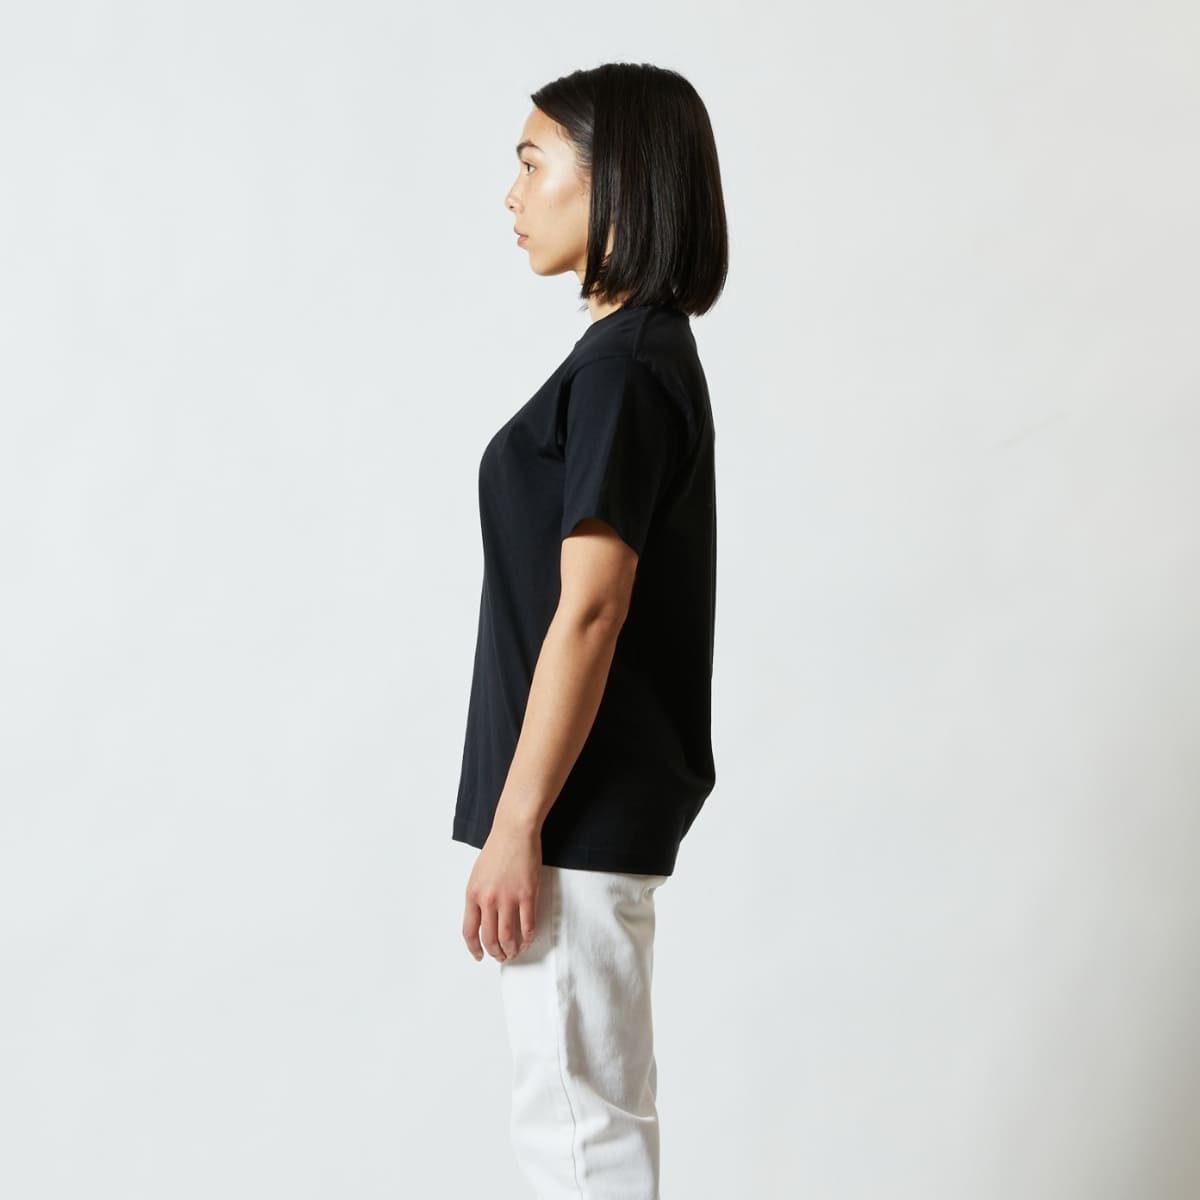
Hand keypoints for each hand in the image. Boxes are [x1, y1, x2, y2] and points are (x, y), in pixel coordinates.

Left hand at [462, 819, 541, 961]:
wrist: (514, 831)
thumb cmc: (497, 850)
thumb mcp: (478, 875)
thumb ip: (478, 898)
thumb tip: (483, 920)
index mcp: (473, 894)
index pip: (469, 931)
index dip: (474, 948)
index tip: (479, 955)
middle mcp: (488, 899)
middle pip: (489, 938)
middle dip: (495, 953)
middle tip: (501, 957)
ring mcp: (508, 897)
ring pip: (508, 936)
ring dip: (511, 949)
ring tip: (514, 952)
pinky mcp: (527, 894)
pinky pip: (528, 924)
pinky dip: (529, 937)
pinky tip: (528, 940)